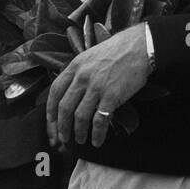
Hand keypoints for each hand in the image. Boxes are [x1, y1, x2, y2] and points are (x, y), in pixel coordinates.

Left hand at [47, 25, 150, 149]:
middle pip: (65, 107)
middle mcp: (82, 77)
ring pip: (80, 116)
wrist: (139, 47)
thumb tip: (71, 94)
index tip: (51, 123)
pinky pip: (100, 120)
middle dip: (62, 127)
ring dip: (78, 132)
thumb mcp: (90, 57)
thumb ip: (79, 73)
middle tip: (63, 138)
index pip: (55, 91)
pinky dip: (97, 134)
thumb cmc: (116, 51)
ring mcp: (96, 87)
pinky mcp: (111, 96)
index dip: (50, 110)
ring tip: (80, 140)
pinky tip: (97, 141)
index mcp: (74, 66)